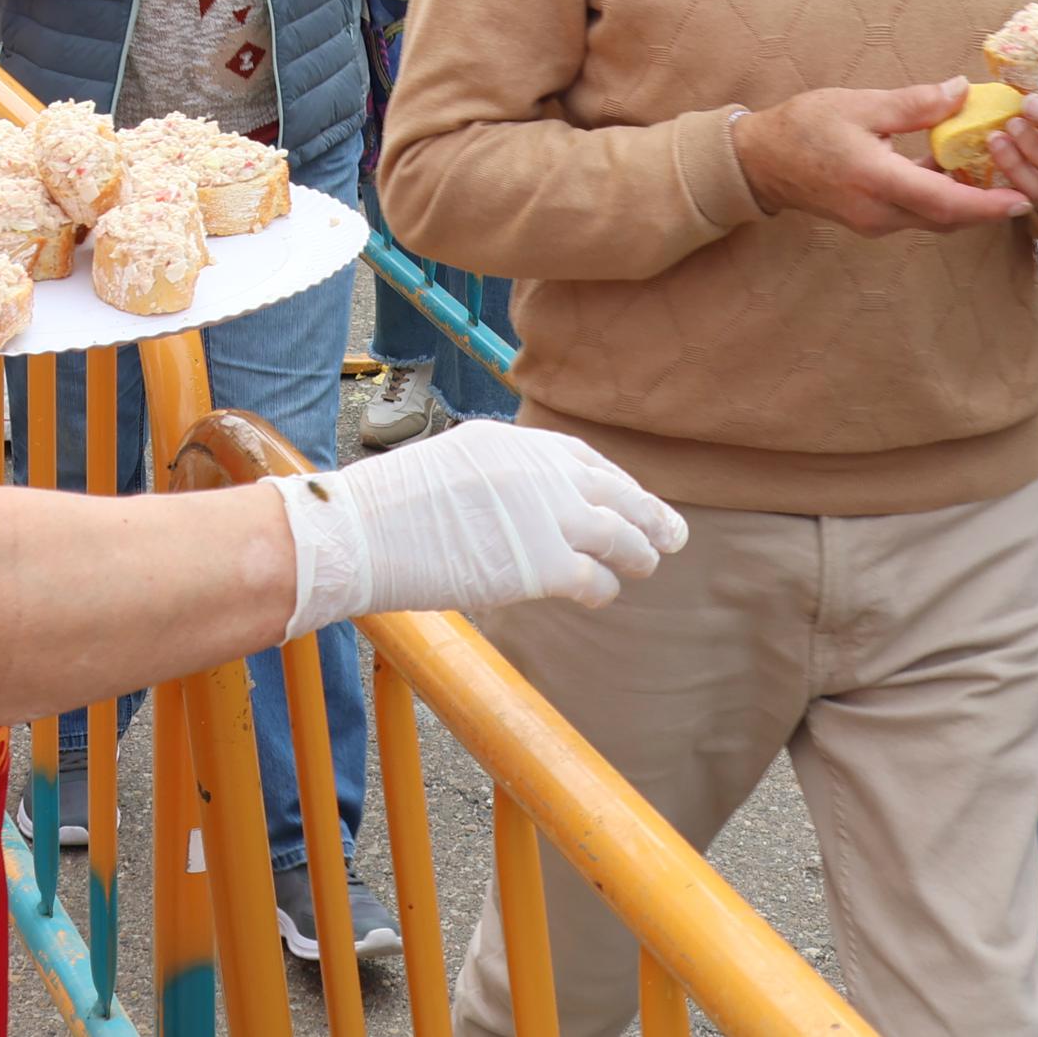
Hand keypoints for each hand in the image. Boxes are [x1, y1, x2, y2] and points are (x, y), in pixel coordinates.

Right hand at [266, 421, 688, 633]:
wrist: (362, 533)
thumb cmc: (389, 510)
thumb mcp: (453, 464)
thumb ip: (499, 477)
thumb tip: (524, 503)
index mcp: (516, 443)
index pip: (584, 458)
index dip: (615, 482)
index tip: (632, 497)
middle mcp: (541, 472)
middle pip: (615, 492)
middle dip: (650, 514)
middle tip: (675, 534)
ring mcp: (547, 517)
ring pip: (620, 535)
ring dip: (639, 552)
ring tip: (648, 565)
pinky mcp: (543, 565)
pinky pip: (596, 578)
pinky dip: (606, 587)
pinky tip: (604, 594)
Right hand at [731, 80, 1032, 234]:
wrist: (760, 161)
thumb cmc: (804, 127)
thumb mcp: (861, 104)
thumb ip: (915, 103)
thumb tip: (960, 91)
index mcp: (877, 181)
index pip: (944, 202)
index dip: (987, 205)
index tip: (1022, 200)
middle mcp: (879, 212)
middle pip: (947, 217)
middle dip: (987, 205)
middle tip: (1022, 182)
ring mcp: (874, 221)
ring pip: (933, 218)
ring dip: (966, 202)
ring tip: (996, 174)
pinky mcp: (871, 219)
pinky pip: (916, 213)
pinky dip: (942, 198)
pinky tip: (954, 171)